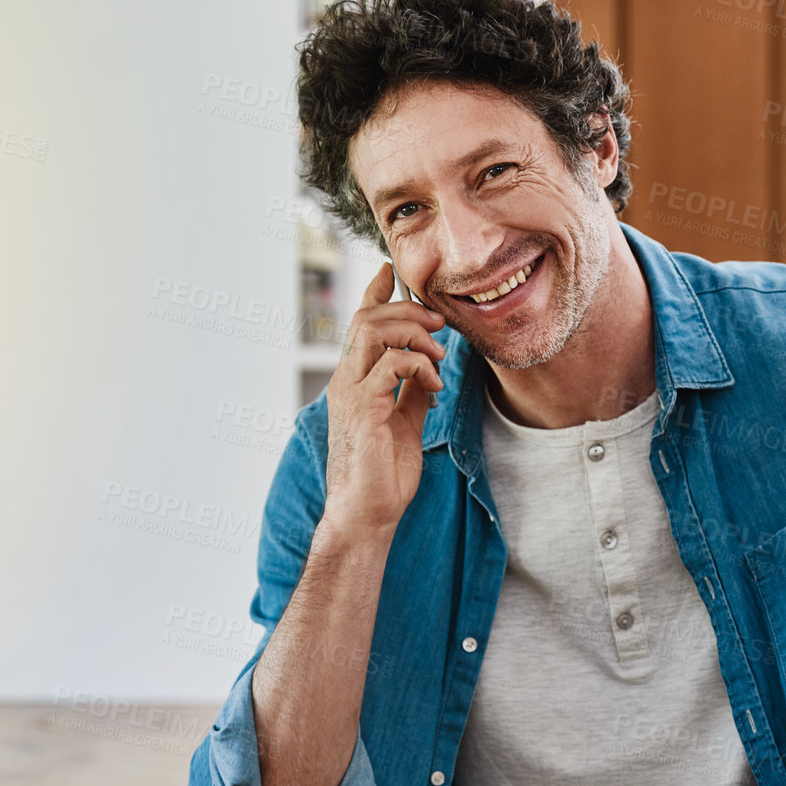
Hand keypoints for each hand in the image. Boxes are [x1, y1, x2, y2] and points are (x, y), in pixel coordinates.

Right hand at [321, 261, 446, 535]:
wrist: (367, 514)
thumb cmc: (383, 475)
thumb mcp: (405, 422)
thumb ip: (412, 391)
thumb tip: (429, 368)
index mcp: (353, 381)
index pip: (360, 324)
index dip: (374, 293)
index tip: (390, 271)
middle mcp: (346, 381)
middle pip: (368, 318)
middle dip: (408, 310)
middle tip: (439, 323)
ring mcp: (350, 393)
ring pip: (374, 331)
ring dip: (414, 333)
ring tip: (439, 354)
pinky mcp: (364, 409)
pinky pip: (390, 365)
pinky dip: (418, 366)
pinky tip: (434, 384)